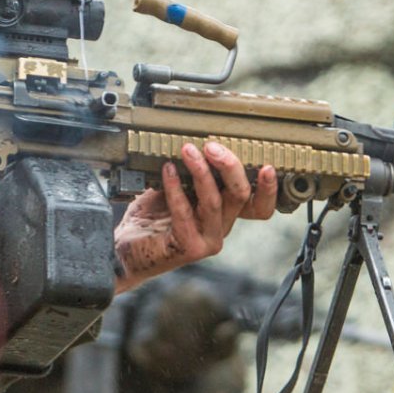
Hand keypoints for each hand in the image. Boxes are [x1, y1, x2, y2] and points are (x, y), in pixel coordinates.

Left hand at [113, 141, 277, 293]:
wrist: (124, 249)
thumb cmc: (149, 219)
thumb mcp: (174, 189)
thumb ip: (190, 173)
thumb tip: (195, 143)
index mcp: (223, 215)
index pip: (259, 207)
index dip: (268, 190)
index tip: (268, 167)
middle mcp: (220, 229)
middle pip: (240, 196)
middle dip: (229, 166)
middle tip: (212, 146)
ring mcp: (207, 241)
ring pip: (215, 201)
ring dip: (201, 171)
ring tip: (187, 150)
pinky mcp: (190, 248)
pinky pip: (186, 213)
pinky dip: (176, 188)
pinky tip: (168, 171)